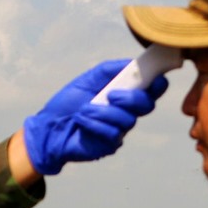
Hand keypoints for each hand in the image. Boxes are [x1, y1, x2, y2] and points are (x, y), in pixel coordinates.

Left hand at [21, 60, 169, 174]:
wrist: (50, 126)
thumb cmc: (69, 103)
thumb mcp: (89, 79)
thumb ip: (111, 69)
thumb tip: (132, 63)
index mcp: (125, 94)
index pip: (152, 89)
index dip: (157, 83)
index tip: (154, 78)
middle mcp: (127, 111)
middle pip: (147, 105)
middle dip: (132, 98)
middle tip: (112, 95)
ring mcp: (120, 129)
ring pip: (128, 120)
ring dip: (104, 112)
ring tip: (85, 109)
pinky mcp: (110, 144)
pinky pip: (113, 133)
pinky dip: (95, 124)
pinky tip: (82, 121)